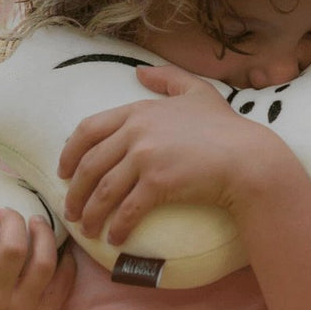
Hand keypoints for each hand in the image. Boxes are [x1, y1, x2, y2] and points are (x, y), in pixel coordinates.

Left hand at [58, 64, 291, 245]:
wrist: (247, 158)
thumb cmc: (225, 127)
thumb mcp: (196, 91)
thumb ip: (167, 78)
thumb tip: (139, 71)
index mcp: (139, 111)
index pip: (89, 129)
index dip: (70, 153)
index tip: (64, 172)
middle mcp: (137, 131)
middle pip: (90, 164)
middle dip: (75, 191)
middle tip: (70, 210)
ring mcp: (146, 157)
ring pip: (103, 190)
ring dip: (90, 214)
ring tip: (87, 229)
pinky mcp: (158, 183)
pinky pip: (126, 210)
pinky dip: (116, 227)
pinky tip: (114, 238)